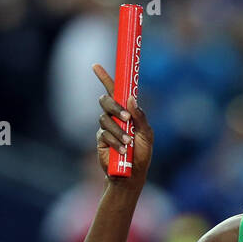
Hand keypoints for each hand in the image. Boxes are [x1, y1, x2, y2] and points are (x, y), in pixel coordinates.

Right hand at [93, 63, 152, 181]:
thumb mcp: (147, 135)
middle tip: (126, 117)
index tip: (95, 66)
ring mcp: (106, 127)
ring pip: (105, 119)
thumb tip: (131, 99)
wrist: (131, 175)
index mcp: (127, 111)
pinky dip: (115, 141)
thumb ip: (140, 117)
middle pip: (106, 101)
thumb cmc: (142, 154)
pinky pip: (103, 134)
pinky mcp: (100, 140)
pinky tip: (122, 150)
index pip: (115, 90)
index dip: (105, 77)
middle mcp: (115, 116)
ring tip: (128, 143)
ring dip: (118, 130)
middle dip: (115, 107)